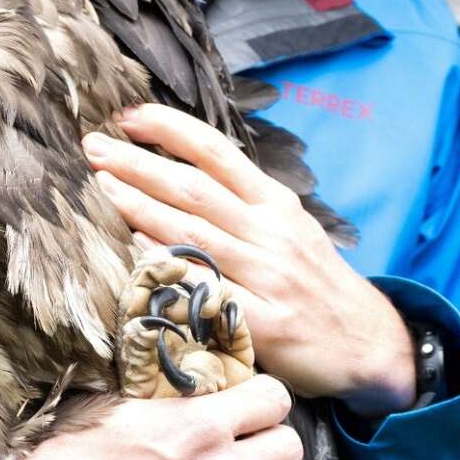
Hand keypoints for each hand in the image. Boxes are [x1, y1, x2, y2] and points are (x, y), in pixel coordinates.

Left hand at [84, 105, 415, 415]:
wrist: (368, 343)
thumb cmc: (318, 285)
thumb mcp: (293, 229)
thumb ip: (246, 205)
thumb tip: (184, 175)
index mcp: (276, 204)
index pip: (217, 152)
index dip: (168, 129)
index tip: (126, 117)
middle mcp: (271, 233)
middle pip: (194, 188)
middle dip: (137, 164)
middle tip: (92, 148)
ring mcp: (268, 276)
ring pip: (194, 232)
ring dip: (140, 206)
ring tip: (100, 186)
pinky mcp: (264, 322)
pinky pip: (207, 288)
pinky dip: (171, 267)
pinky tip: (136, 251)